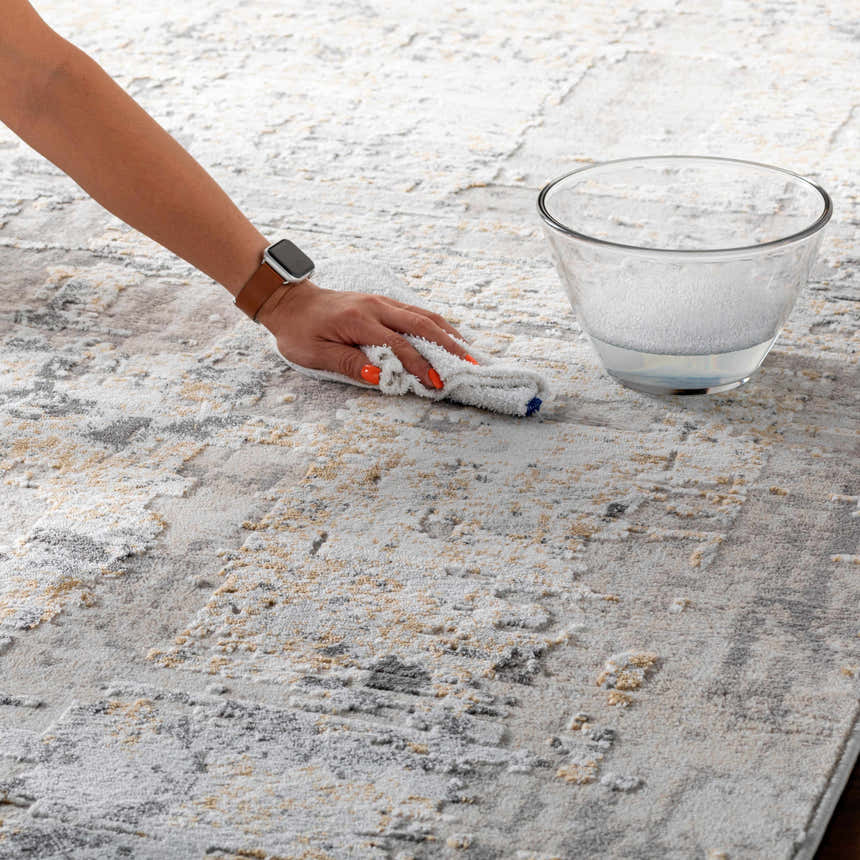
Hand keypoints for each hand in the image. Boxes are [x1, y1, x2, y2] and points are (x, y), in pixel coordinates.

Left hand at [256, 279, 474, 389]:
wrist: (289, 301)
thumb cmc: (299, 330)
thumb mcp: (316, 354)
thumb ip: (349, 364)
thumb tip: (381, 377)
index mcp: (359, 320)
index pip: (399, 345)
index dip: (420, 366)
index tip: (436, 384)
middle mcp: (376, 306)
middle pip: (422, 325)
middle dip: (449, 346)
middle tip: (470, 365)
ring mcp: (381, 301)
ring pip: (423, 315)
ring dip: (448, 334)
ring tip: (468, 352)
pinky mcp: (382, 303)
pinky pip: (416, 312)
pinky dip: (436, 325)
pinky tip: (449, 336)